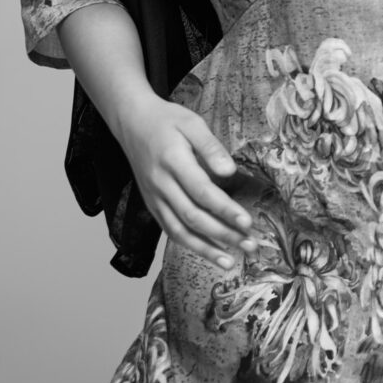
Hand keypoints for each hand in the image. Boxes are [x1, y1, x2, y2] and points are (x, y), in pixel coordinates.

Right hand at [116, 94, 257, 269]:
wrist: (133, 123)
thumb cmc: (167, 121)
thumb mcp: (192, 123)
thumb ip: (211, 147)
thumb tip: (230, 172)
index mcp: (173, 161)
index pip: (202, 192)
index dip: (225, 210)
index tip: (247, 222)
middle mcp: (161, 184)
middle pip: (193, 217)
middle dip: (223, 234)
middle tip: (250, 245)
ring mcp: (154, 198)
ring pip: (179, 231)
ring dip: (206, 249)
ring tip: (231, 262)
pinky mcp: (152, 205)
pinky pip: (170, 230)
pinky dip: (190, 245)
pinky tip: (210, 253)